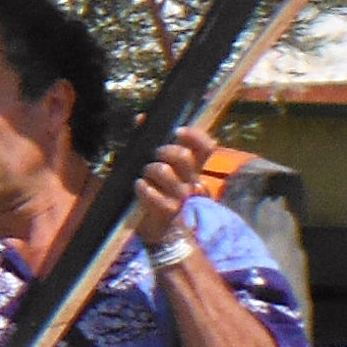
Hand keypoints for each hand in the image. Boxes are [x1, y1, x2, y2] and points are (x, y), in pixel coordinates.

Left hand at [134, 127, 216, 249]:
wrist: (154, 228)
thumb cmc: (154, 191)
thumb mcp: (154, 166)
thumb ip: (148, 141)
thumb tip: (141, 118)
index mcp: (192, 168)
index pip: (206, 147)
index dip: (195, 136)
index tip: (178, 131)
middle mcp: (191, 181)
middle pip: (183, 156)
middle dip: (163, 151)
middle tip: (153, 156)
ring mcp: (181, 197)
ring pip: (165, 171)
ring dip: (149, 169)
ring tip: (143, 174)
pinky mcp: (168, 211)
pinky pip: (153, 193)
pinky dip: (143, 187)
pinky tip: (140, 186)